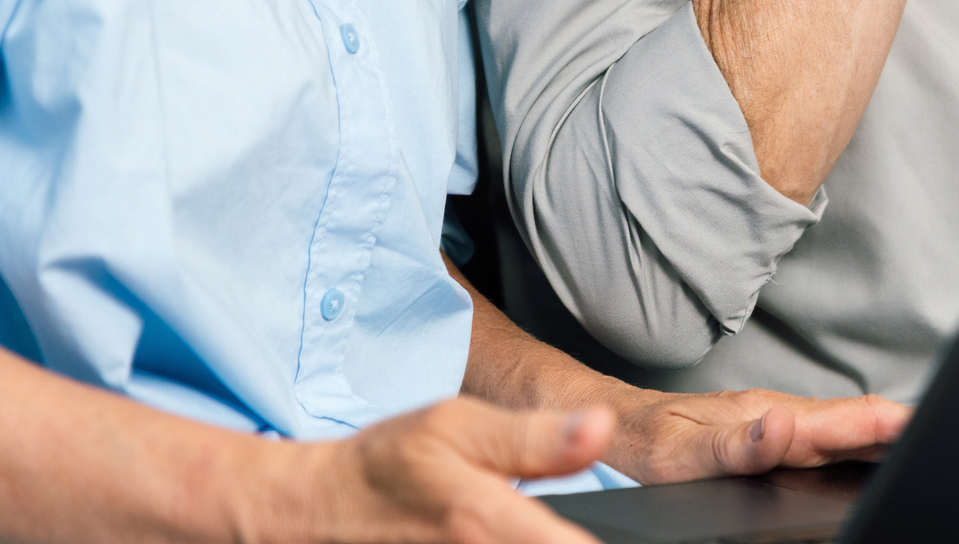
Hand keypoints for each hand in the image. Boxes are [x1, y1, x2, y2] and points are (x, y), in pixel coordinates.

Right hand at [244, 398, 612, 543]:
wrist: (311, 514)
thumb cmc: (385, 467)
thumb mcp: (457, 427)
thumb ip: (536, 437)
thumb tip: (604, 427)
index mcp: (488, 528)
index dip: (615, 542)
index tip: (647, 534)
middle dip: (568, 540)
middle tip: (549, 516)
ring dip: (544, 543)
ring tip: (531, 524)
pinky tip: (503, 535)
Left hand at [606, 386, 910, 483]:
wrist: (614, 420)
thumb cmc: (646, 438)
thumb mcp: (682, 453)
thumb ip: (736, 445)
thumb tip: (785, 427)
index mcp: (767, 415)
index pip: (841, 421)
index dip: (887, 425)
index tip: (926, 426)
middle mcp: (779, 413)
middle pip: (854, 422)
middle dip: (903, 428)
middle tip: (951, 435)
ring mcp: (777, 421)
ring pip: (844, 427)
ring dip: (887, 434)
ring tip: (929, 444)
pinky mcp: (771, 433)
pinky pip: (826, 435)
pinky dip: (861, 441)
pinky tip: (875, 454)